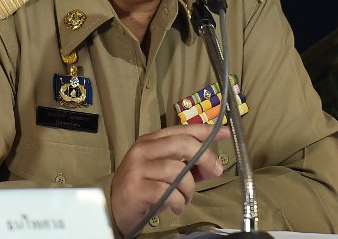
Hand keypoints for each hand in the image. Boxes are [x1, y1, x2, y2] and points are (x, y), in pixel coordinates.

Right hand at [110, 124, 230, 233]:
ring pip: (178, 170)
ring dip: (190, 188)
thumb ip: (189, 167)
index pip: (183, 130)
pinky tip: (177, 206)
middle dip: (205, 158)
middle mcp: (143, 150)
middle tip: (215, 171)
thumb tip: (214, 166)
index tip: (225, 133)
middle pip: (183, 144)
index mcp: (151, 141)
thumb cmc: (142, 187)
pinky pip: (168, 191)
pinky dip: (179, 201)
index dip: (206, 131)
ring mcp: (138, 168)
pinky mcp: (136, 188)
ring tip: (186, 198)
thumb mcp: (166, 173)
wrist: (112, 207)